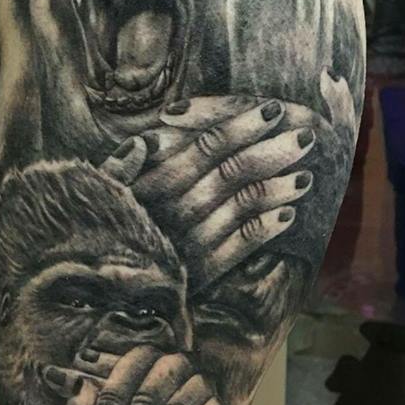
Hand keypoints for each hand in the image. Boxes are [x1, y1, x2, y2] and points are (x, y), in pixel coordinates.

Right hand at [102, 96, 314, 288]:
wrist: (98, 294)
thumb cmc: (100, 229)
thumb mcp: (98, 195)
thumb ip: (118, 167)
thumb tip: (139, 142)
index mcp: (151, 185)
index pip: (204, 147)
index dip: (241, 126)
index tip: (272, 110)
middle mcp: (173, 212)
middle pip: (231, 174)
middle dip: (272, 153)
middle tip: (306, 137)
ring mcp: (189, 244)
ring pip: (241, 208)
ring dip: (277, 190)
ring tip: (306, 176)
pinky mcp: (201, 275)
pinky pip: (240, 247)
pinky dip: (266, 230)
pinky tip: (288, 216)